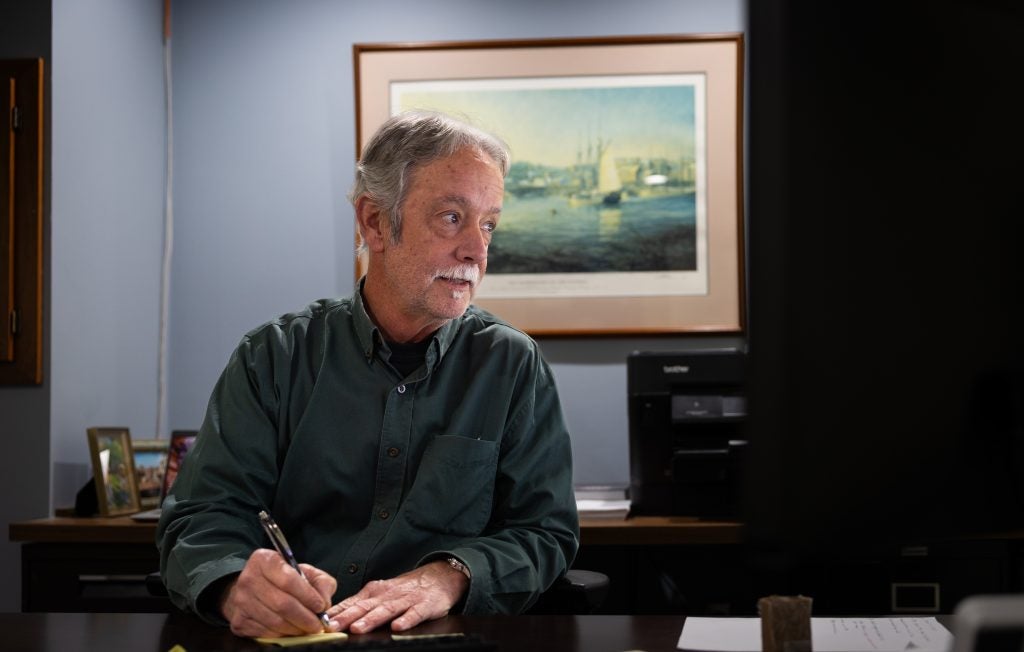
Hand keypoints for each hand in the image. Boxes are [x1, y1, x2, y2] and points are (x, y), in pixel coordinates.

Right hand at [220, 548, 338, 637]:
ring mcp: (241, 601)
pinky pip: (266, 632)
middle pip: (282, 604)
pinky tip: (292, 629)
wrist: (254, 588)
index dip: (308, 596)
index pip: (288, 580)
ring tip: (308, 628)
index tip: (321, 606)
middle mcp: (248, 579)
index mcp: (264, 560)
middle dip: (305, 617)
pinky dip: (283, 634)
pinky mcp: (239, 620)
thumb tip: (324, 603)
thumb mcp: (305, 572)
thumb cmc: (284, 578)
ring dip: (296, 628)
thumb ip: (321, 583)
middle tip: (318, 624)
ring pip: (275, 621)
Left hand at [328, 560, 468, 633]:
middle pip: (365, 606)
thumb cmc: (405, 590)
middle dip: (347, 617)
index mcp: (374, 592)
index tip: (321, 621)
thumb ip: (360, 605)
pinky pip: (415, 614)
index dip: (336, 612)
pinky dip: (406, 620)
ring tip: (358, 628)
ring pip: (386, 610)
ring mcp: (406, 600)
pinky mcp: (424, 606)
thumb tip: (332, 619)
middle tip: (332, 627)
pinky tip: (398, 627)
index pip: (351, 602)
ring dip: (371, 619)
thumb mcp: (380, 593)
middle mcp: (387, 595)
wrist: (438, 577)